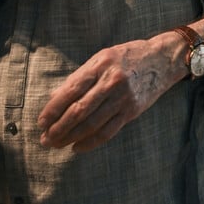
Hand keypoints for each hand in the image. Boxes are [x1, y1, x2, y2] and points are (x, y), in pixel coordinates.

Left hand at [37, 35, 182, 151]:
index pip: (70, 91)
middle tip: (46, 139)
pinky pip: (108, 131)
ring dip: (70, 137)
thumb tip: (55, 100)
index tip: (41, 122)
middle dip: (58, 128)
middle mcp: (112, 81)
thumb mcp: (103, 57)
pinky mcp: (132, 111)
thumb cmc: (128, 56)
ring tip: (57, 144)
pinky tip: (78, 147)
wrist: (162, 59)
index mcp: (101, 64)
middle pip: (79, 111)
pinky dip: (90, 142)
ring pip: (91, 124)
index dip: (53, 109)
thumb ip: (81, 76)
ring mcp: (123, 97)